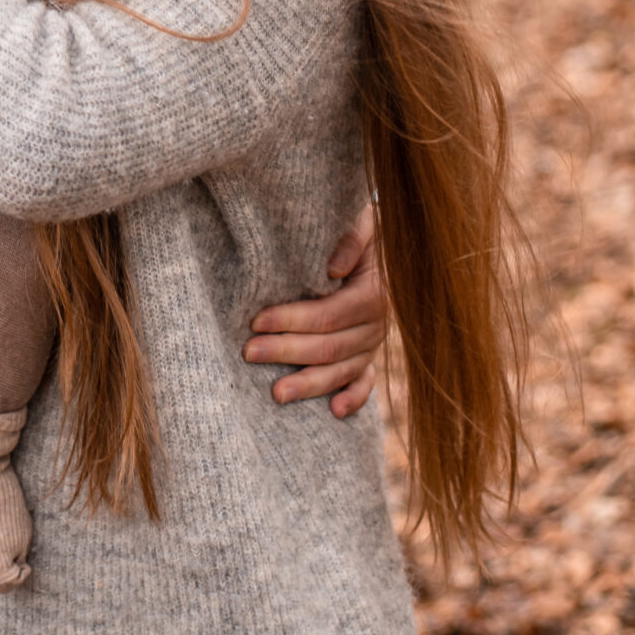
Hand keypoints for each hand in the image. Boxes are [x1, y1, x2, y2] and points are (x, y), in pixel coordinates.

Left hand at [243, 206, 385, 417]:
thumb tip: (332, 269)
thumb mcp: (360, 222)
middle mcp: (377, 324)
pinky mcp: (370, 356)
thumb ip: (350, 240)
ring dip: (309, 384)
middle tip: (249, 353)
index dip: (293, 319)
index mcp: (373, 293)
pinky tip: (334, 412)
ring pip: (342, 370)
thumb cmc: (361, 229)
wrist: (385, 241)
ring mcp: (374, 344)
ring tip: (275, 394)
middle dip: (287, 351)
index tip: (257, 320)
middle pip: (330, 346)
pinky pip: (365, 382)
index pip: (329, 314)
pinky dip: (354, 398)